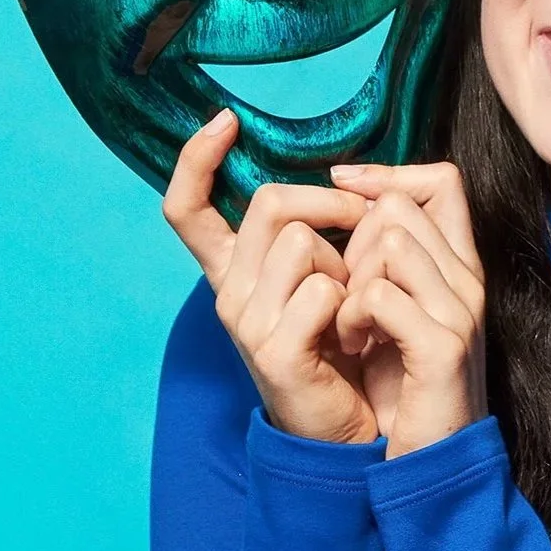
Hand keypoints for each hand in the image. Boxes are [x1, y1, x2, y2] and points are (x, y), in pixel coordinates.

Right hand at [163, 111, 377, 444]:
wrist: (352, 428)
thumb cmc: (347, 346)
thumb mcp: (328, 279)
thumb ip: (321, 232)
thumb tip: (342, 174)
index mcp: (235, 272)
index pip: (187, 209)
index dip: (195, 161)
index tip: (223, 122)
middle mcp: (229, 293)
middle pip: (268, 202)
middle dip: (329, 203)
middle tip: (364, 225)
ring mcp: (245, 322)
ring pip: (301, 241)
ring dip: (346, 262)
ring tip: (353, 304)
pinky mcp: (273, 350)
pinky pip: (323, 289)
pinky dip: (354, 302)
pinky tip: (356, 333)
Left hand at [328, 161, 488, 458]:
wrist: (429, 461)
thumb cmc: (402, 386)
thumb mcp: (394, 310)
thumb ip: (385, 259)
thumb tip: (354, 198)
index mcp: (459, 266)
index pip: (443, 180)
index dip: (387, 177)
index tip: (345, 191)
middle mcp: (468, 280)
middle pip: (400, 208)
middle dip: (352, 244)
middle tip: (342, 294)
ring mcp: (460, 311)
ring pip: (390, 241)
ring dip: (349, 281)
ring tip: (345, 323)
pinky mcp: (443, 347)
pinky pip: (380, 295)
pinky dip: (351, 316)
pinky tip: (349, 344)